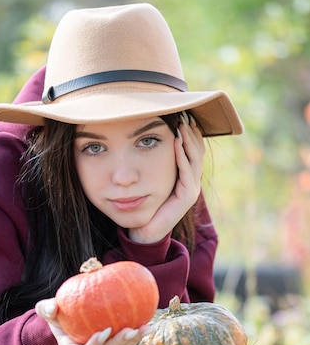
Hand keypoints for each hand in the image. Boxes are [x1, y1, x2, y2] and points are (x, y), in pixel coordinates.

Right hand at [35, 298, 151, 344]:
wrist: (68, 314)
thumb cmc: (56, 312)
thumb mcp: (46, 309)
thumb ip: (45, 309)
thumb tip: (52, 308)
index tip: (103, 332)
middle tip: (129, 330)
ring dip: (133, 340)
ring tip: (145, 327)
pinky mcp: (114, 343)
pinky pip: (127, 340)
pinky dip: (138, 332)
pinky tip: (149, 321)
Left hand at [129, 114, 204, 242]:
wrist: (145, 229)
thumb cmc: (145, 203)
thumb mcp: (151, 178)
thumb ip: (154, 162)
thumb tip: (148, 138)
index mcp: (186, 176)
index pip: (194, 149)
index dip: (190, 133)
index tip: (183, 115)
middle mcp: (192, 182)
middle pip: (198, 151)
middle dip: (191, 132)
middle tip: (185, 115)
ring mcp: (191, 190)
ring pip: (194, 159)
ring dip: (188, 141)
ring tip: (182, 125)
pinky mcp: (186, 197)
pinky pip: (186, 172)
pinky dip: (181, 156)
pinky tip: (176, 143)